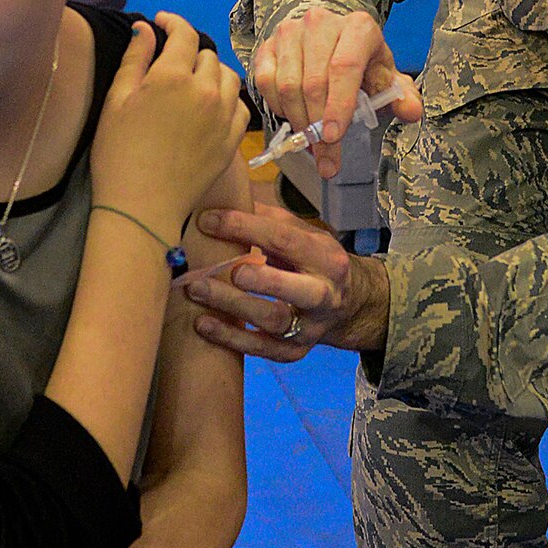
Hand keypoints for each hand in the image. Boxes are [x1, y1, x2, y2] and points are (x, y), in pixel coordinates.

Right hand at [93, 13, 250, 236]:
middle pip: (207, 55)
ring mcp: (224, 116)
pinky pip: (239, 106)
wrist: (142, 205)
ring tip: (194, 84)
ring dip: (212, 74)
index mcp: (172, 76)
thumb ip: (135, 59)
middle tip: (171, 65)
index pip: (183, 33)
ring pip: (228, 78)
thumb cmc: (118, 153)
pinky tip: (211, 107)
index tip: (162, 22)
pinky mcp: (232, 140)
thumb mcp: (117, 100)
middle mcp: (206, 91)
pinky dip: (227, 100)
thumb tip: (146, 28)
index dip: (172, 22)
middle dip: (189, 53)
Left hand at [185, 203, 391, 358]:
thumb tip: (227, 195)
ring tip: (197, 290)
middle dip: (262, 279)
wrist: (350, 308)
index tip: (207, 220)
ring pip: (274, 321)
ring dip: (233, 306)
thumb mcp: (305, 236)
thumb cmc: (316, 264)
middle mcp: (323, 295)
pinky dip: (231, 338)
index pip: (285, 240)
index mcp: (325, 259)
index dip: (245, 228)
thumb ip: (270, 221)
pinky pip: (261, 350)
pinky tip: (203, 324)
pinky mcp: (293, 352)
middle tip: (229, 269)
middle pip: (295, 289)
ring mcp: (309, 327)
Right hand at [254, 6, 421, 177]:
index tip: (334, 137)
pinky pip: (266, 84)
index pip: (344, 67)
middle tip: (327, 160)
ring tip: (313, 141)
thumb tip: (412, 112)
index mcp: (358, 27)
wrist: (331, 41)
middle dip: (319, 129)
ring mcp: (290, 31)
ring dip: (300, 122)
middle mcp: (321, 22)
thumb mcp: (385, 78)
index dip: (338, 105)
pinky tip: (295, 115)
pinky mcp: (268, 45)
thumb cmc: (361, 64)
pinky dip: (280, 108)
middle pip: (314, 83)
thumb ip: (401, 96)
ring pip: (288, 86)